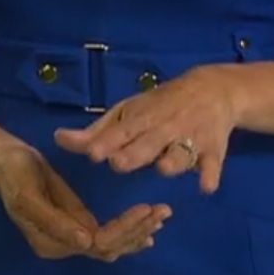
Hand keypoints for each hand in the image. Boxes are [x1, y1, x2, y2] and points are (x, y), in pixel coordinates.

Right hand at [0, 144, 172, 262]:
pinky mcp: (75, 223)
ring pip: (111, 244)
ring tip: (161, 216)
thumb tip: (86, 243)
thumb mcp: (29, 194)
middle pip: (109, 247)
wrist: (5, 159)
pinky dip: (128, 231)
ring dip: (137, 232)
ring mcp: (70, 236)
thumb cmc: (16, 173)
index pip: (98, 244)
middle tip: (163, 210)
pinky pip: (106, 234)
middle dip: (137, 230)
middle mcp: (64, 245)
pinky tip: (146, 228)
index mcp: (52, 242)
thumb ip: (55, 220)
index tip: (146, 208)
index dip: (124, 230)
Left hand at [54, 66, 237, 194]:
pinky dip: (209, 174)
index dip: (108, 142)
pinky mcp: (214, 150)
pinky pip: (213, 164)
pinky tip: (206, 185)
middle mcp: (165, 126)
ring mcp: (192, 137)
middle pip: (149, 143)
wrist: (213, 90)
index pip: (122, 131)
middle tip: (119, 163)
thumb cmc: (159, 106)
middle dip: (135, 153)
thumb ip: (96, 131)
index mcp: (142, 117)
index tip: (93, 153)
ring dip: (172, 160)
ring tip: (164, 167)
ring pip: (181, 152)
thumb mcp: (128, 112)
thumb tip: (59, 139)